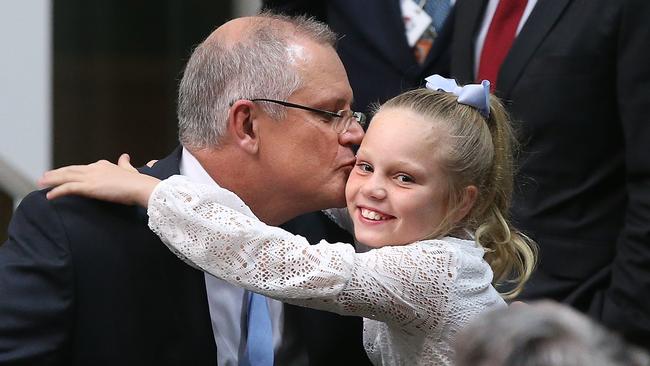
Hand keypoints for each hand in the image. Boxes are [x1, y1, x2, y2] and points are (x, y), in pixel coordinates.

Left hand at [38, 153, 159, 206]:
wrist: (141, 187)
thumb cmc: (138, 182)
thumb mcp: (130, 170)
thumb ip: (125, 163)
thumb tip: (125, 156)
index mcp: (103, 165)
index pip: (82, 168)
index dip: (70, 170)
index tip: (62, 173)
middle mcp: (94, 169)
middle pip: (70, 170)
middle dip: (56, 174)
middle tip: (44, 177)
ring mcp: (91, 177)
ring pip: (66, 177)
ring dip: (52, 181)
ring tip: (41, 184)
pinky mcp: (89, 187)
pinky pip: (68, 188)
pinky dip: (57, 191)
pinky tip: (49, 196)